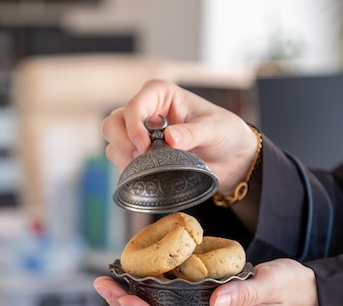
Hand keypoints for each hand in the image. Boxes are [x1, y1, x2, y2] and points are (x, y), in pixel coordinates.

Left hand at [94, 258, 318, 305]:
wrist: (298, 292)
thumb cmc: (287, 287)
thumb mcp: (272, 285)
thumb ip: (245, 293)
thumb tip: (215, 302)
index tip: (124, 299)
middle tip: (102, 284)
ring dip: (130, 303)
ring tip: (108, 283)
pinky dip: (145, 298)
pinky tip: (132, 284)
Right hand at [101, 79, 258, 195]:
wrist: (230, 159)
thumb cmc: (224, 134)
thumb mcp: (215, 129)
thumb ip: (193, 133)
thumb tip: (170, 138)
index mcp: (160, 95)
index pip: (134, 105)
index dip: (134, 125)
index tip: (144, 146)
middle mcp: (144, 111)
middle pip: (113, 123)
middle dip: (122, 142)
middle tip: (140, 158)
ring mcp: (137, 133)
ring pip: (112, 142)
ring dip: (123, 157)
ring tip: (146, 168)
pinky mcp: (138, 154)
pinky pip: (119, 161)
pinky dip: (128, 170)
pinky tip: (146, 174)